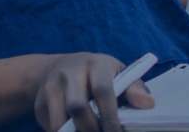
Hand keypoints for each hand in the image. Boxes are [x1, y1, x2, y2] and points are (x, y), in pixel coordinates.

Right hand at [32, 53, 153, 131]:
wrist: (57, 68)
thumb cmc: (97, 75)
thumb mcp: (117, 73)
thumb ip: (134, 88)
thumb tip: (148, 104)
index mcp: (94, 64)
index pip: (102, 91)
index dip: (111, 117)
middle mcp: (70, 72)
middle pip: (78, 108)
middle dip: (93, 131)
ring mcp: (51, 86)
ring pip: (61, 121)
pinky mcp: (40, 102)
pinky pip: (51, 127)